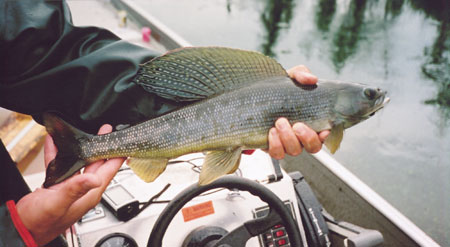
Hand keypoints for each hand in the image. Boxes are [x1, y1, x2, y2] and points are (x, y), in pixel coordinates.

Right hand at [16, 124, 124, 245]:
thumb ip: (75, 190)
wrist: (21, 230)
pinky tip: (55, 142)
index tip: (121, 141)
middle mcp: (83, 189)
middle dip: (101, 146)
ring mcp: (70, 186)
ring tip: (82, 132)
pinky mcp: (57, 184)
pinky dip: (58, 153)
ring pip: (79, 162)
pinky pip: (60, 165)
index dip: (116, 155)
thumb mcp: (58, 204)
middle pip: (97, 163)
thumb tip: (95, 179)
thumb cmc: (39, 223)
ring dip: (79, 148)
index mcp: (89, 194)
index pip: (109, 171)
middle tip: (105, 130)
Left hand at [268, 65, 329, 158]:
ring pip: (295, 151)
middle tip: (297, 124)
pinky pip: (277, 153)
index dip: (327, 136)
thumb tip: (312, 79)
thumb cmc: (278, 90)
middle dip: (307, 137)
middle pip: (313, 147)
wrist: (254, 97)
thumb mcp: (290, 78)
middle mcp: (302, 136)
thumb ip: (301, 74)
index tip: (324, 131)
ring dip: (289, 139)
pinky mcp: (272, 146)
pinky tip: (271, 132)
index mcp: (312, 121)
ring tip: (279, 123)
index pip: (326, 135)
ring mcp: (287, 143)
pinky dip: (275, 144)